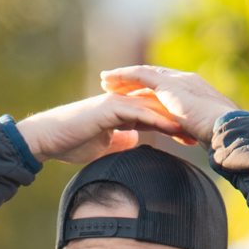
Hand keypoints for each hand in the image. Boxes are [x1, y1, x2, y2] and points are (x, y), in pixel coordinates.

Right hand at [13, 91, 188, 164]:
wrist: (48, 140)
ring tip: (191, 132)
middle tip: (200, 134)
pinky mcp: (109, 108)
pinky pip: (138, 112)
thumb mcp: (103, 146)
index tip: (192, 140)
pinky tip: (171, 129)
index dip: (174, 128)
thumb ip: (120, 140)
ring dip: (172, 120)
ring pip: (151, 109)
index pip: (154, 117)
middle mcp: (122, 102)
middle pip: (158, 109)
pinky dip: (155, 120)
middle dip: (179, 122)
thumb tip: (134, 141)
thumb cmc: (70, 143)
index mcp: (123, 111)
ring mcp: (116, 102)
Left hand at [97, 66, 241, 146]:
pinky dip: (123, 76)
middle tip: (112, 84)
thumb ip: (191, 128)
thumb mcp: (201, 131)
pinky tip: (109, 81)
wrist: (225, 129)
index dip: (147, 90)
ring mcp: (177, 80)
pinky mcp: (168, 84)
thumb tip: (190, 138)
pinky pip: (140, 75)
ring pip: (143, 74)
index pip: (166, 88)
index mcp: (193, 92)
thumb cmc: (218, 137)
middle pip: (153, 77)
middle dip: (132, 81)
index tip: (132, 95)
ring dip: (123, 77)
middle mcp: (185, 81)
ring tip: (105, 81)